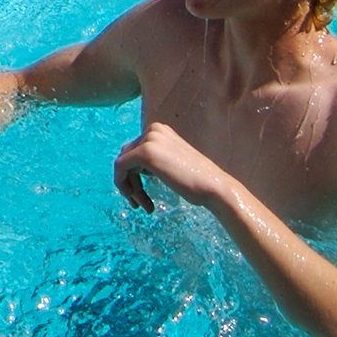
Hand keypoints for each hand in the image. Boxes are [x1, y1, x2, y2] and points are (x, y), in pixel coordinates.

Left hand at [114, 121, 232, 212]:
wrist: (215, 189)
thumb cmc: (198, 182)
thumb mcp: (171, 164)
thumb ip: (155, 159)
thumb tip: (132, 166)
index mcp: (159, 130)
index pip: (134, 151)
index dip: (134, 175)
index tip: (142, 195)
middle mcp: (153, 130)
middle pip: (127, 157)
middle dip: (131, 182)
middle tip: (141, 204)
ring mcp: (148, 139)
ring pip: (123, 164)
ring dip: (130, 188)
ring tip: (142, 206)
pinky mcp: (145, 153)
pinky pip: (120, 167)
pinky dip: (122, 185)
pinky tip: (136, 201)